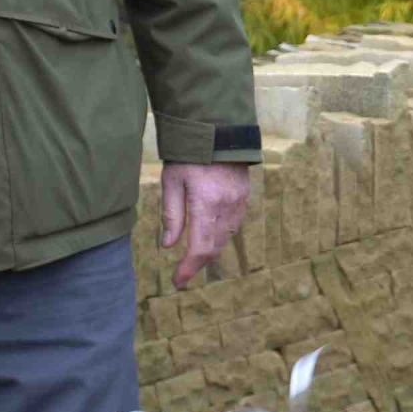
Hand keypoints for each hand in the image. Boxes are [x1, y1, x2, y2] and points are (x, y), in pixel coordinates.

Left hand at [160, 162, 251, 289]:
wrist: (219, 130)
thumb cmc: (190, 154)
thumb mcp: (172, 181)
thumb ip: (172, 214)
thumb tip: (168, 245)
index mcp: (206, 203)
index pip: (200, 247)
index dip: (188, 268)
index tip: (177, 281)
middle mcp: (227, 206)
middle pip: (214, 247)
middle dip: (197, 263)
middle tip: (181, 273)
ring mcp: (239, 203)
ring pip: (225, 239)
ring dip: (209, 251)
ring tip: (192, 257)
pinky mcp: (244, 198)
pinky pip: (233, 226)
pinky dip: (219, 237)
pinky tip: (208, 237)